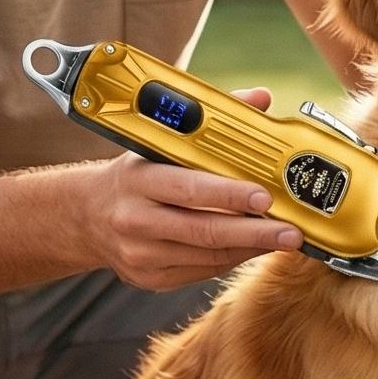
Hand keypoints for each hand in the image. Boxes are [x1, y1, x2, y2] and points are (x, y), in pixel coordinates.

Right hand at [84, 86, 305, 290]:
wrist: (85, 216)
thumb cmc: (134, 175)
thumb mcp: (158, 144)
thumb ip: (210, 122)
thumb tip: (259, 99)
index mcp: (138, 180)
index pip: (189, 188)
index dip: (230, 195)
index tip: (266, 197)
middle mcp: (136, 220)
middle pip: (204, 231)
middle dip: (254, 233)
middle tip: (292, 232)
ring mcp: (141, 255)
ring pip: (207, 256)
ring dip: (249, 248)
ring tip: (283, 239)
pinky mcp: (150, 279)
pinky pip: (202, 271)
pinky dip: (231, 259)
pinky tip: (252, 248)